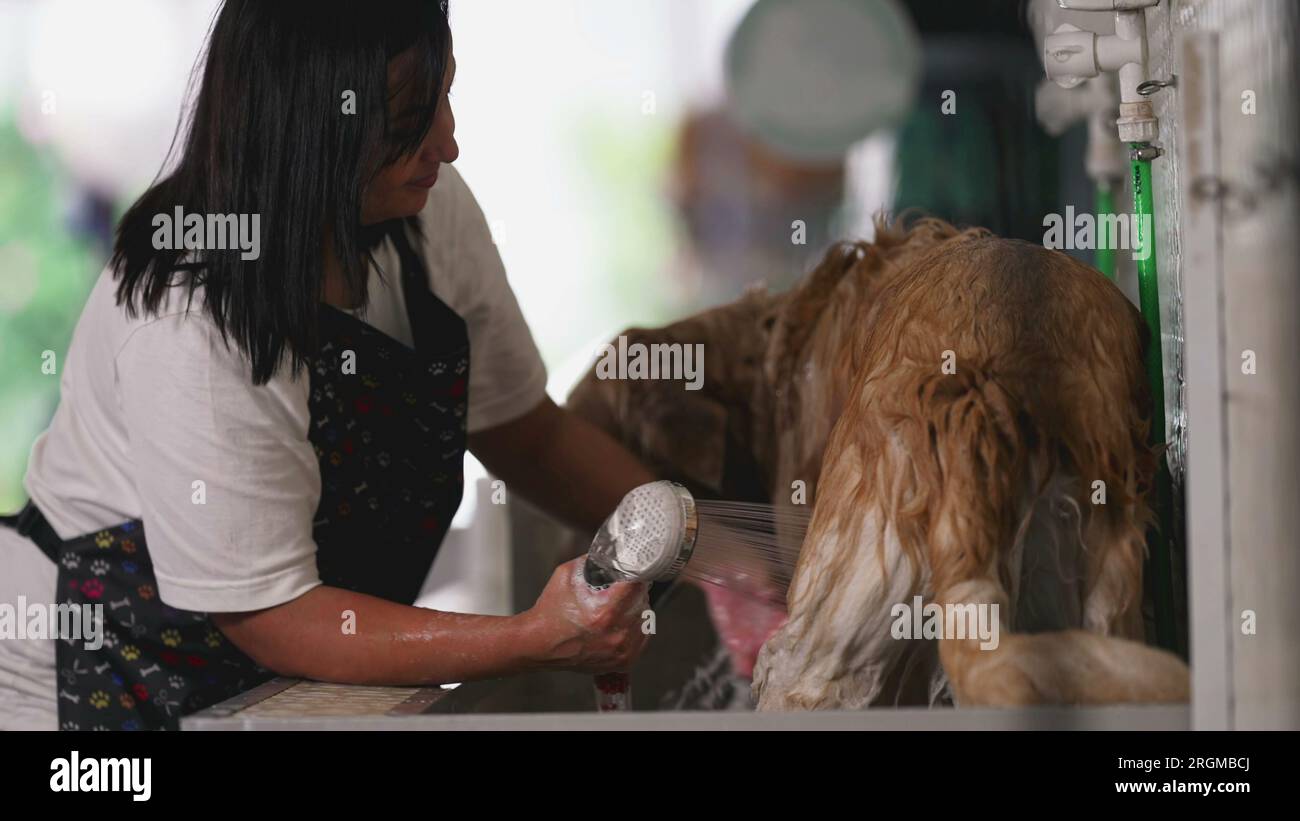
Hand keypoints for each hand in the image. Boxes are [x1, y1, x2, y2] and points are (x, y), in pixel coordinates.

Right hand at [519, 557, 649, 673]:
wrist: (539, 643)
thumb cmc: (550, 613)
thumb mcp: (566, 575)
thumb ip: (591, 561)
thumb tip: (611, 555)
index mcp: (605, 612)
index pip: (636, 585)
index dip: (635, 575)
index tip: (632, 572)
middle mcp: (617, 634)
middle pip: (643, 601)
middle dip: (633, 592)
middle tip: (619, 590)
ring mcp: (622, 650)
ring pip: (645, 619)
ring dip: (634, 610)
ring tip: (616, 609)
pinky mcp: (623, 661)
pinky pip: (642, 638)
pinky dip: (634, 629)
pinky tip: (619, 624)